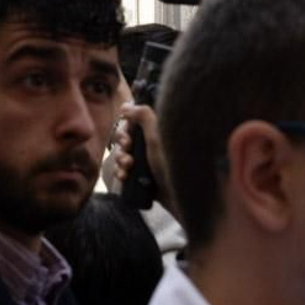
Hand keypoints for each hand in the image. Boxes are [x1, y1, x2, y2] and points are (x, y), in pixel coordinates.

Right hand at [114, 103, 180, 221]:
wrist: (184, 198)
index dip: (126, 127)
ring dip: (120, 159)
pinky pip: (125, 171)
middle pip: (127, 138)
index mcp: (157, 131)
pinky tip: (123, 176)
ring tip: (127, 167)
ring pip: (124, 154)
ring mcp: (149, 161)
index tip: (128, 134)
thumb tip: (127, 106)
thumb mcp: (157, 136)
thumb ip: (143, 116)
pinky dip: (121, 172)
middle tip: (128, 150)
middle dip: (122, 145)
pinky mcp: (144, 177)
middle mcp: (153, 144)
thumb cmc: (173, 164)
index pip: (134, 122)